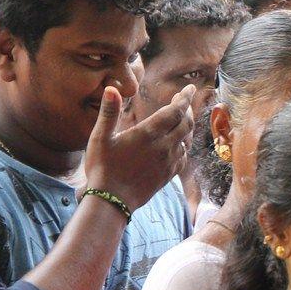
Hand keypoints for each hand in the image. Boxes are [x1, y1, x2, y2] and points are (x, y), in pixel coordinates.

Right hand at [84, 84, 194, 210]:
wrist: (112, 201)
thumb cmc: (102, 168)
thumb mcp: (100, 137)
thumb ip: (109, 112)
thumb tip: (111, 88)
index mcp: (148, 134)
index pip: (175, 111)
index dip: (184, 98)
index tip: (189, 89)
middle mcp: (164, 146)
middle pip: (186, 123)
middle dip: (186, 109)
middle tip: (182, 100)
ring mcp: (169, 161)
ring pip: (186, 139)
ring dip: (186, 126)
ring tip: (181, 118)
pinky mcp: (169, 174)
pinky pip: (183, 155)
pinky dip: (183, 145)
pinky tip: (178, 143)